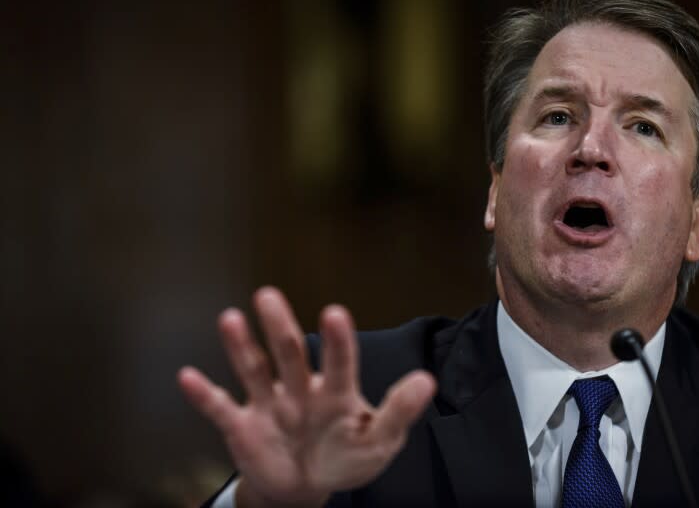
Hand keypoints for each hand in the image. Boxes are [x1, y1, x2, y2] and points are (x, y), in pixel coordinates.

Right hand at [178, 287, 435, 507]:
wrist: (306, 486)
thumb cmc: (345, 455)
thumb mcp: (378, 440)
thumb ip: (398, 413)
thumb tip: (426, 380)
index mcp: (335, 391)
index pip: (339, 363)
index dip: (338, 341)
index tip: (334, 313)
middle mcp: (299, 389)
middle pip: (290, 355)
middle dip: (280, 328)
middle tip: (268, 297)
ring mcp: (269, 406)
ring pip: (254, 371)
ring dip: (240, 347)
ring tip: (230, 318)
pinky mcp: (242, 428)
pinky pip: (221, 409)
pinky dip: (204, 395)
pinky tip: (188, 376)